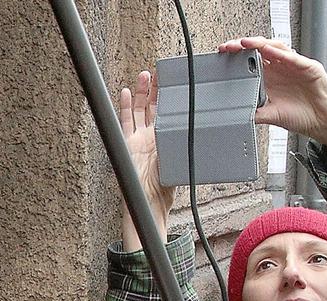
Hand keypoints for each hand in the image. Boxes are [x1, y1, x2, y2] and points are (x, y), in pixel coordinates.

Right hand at [119, 70, 176, 251]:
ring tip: (144, 76)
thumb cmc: (166, 186)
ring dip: (140, 92)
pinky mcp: (127, 143)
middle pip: (152, 106)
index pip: (167, 112)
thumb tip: (203, 130)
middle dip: (154, 89)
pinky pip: (124, 121)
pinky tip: (124, 92)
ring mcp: (138, 139)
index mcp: (167, 138)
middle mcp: (152, 136)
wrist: (151, 201)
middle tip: (158, 73)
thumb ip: (186, 143)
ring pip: (138, 110)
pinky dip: (123, 106)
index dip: (169, 96)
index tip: (174, 82)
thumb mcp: (183, 158)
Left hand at [218, 38, 326, 164]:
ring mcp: (294, 66)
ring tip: (246, 44)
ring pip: (276, 48)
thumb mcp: (272, 116)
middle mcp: (281, 69)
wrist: (325, 122)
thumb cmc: (301, 116)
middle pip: (261, 50)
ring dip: (260, 45)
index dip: (237, 57)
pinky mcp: (309, 68)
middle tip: (229, 47)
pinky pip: (295, 58)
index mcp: (270, 78)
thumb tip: (236, 114)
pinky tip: (271, 52)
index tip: (222, 56)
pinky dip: (282, 54)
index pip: (251, 61)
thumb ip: (255, 112)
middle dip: (244, 46)